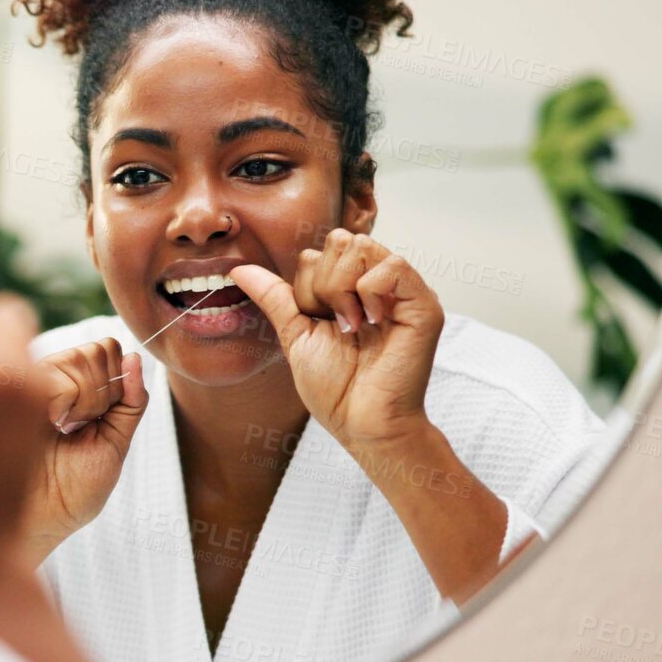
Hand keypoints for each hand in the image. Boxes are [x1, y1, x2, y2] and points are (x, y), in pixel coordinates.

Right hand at [21, 339, 147, 560]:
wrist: (38, 520)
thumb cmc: (72, 491)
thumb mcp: (114, 444)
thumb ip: (130, 403)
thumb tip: (135, 357)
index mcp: (74, 389)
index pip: (107, 351)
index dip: (115, 381)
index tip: (98, 420)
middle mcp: (50, 378)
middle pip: (96, 351)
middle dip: (102, 392)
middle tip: (78, 428)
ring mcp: (28, 378)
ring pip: (78, 358)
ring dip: (84, 399)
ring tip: (61, 430)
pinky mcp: (11, 383)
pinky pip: (57, 373)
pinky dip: (66, 400)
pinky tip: (50, 424)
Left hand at [229, 228, 442, 455]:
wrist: (360, 422)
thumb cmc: (334, 387)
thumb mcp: (296, 334)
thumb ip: (274, 297)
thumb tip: (238, 269)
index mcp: (352, 289)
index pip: (320, 252)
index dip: (308, 285)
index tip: (321, 323)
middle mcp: (379, 285)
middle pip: (341, 240)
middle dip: (324, 283)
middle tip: (337, 324)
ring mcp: (403, 293)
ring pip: (362, 246)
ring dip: (343, 288)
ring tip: (353, 326)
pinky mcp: (424, 305)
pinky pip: (393, 265)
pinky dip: (371, 291)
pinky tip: (373, 323)